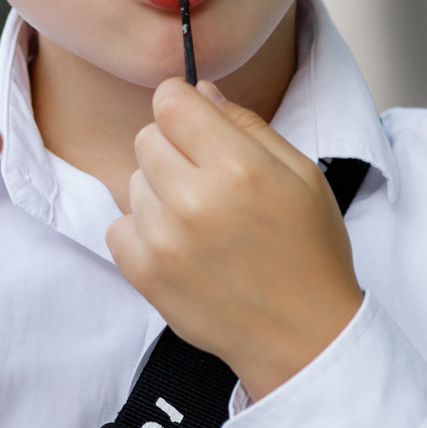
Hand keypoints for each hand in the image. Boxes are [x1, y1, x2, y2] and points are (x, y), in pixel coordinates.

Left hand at [106, 80, 362, 400]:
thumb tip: (200, 92)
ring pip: (132, 181)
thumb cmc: (309, 253)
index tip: (194, 122)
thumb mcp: (301, 174)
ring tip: (200, 219)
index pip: (170, 102)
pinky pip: (117, 225)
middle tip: (207, 179)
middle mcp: (194, 200)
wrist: (302, 336)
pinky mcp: (144, 274)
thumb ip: (246, 125)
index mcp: (237, 167)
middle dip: (173, 148)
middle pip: (146, 138)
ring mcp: (163, 240)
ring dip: (159, 191)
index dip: (181, 104)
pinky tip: (179, 245)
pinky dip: (141, 231)